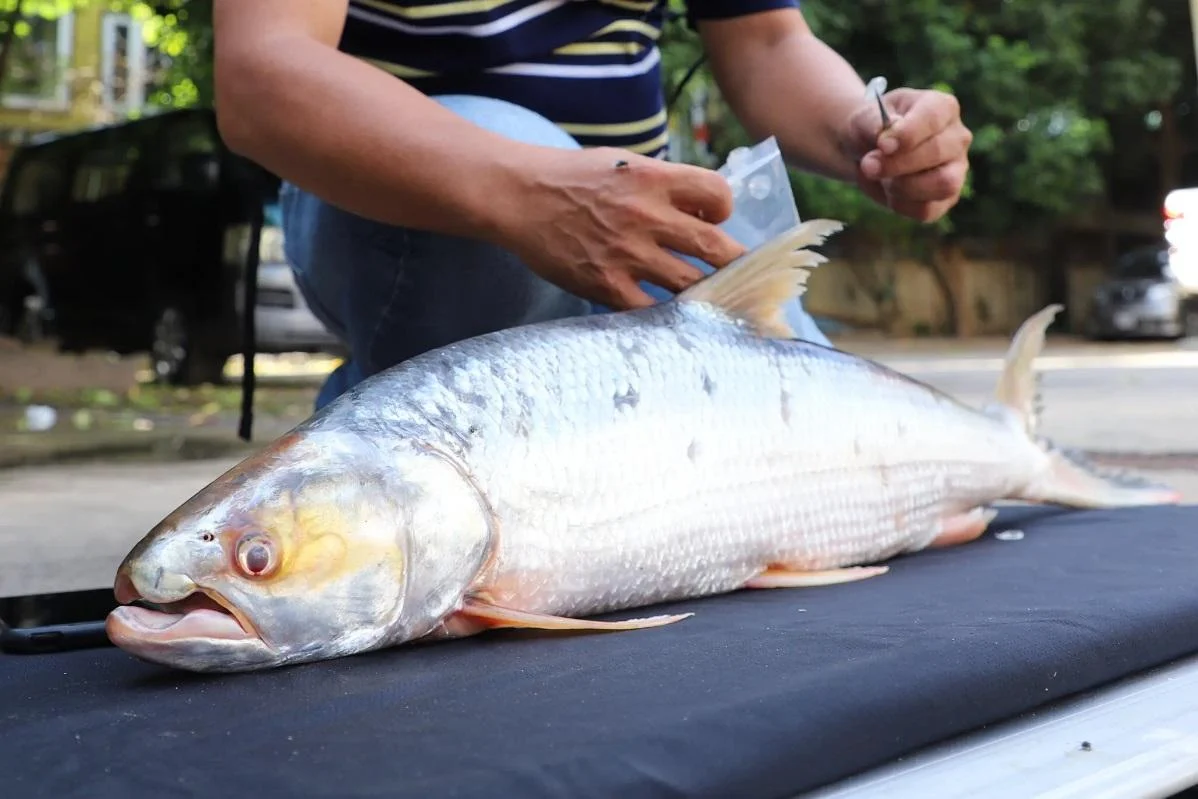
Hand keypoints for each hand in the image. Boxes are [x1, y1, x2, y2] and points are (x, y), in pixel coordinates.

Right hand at [492, 147, 746, 309]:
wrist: (518, 196)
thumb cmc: (572, 178)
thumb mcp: (623, 164)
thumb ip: (663, 185)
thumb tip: (702, 212)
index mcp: (654, 178)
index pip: (718, 195)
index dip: (724, 211)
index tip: (715, 221)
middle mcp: (646, 215)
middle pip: (715, 247)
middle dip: (735, 264)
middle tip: (742, 276)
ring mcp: (627, 253)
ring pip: (689, 284)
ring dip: (705, 294)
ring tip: (711, 299)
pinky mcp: (605, 283)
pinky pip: (650, 309)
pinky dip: (664, 313)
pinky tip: (667, 312)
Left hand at [843, 87, 972, 222]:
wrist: (868, 152)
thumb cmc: (871, 130)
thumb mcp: (864, 119)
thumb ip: (872, 123)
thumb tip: (886, 137)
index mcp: (942, 107)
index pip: (934, 117)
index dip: (907, 134)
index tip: (882, 145)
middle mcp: (957, 137)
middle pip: (937, 152)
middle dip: (896, 164)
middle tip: (868, 165)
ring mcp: (956, 169)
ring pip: (944, 184)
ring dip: (903, 187)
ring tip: (882, 178)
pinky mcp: (946, 198)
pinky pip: (928, 210)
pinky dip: (901, 205)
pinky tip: (888, 191)